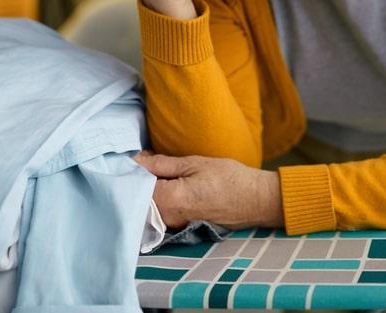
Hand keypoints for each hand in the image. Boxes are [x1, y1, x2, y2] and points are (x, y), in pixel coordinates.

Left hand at [133, 151, 282, 230]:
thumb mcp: (194, 163)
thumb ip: (161, 163)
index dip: (130, 171)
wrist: (256, 200)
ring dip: (144, 192)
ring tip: (152, 172)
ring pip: (147, 209)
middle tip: (141, 163)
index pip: (134, 186)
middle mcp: (167, 218)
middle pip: (137, 201)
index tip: (132, 158)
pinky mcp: (181, 228)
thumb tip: (135, 160)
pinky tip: (162, 187)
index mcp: (169, 200)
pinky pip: (158, 215)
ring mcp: (174, 226)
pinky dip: (155, 201)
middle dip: (134, 183)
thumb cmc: (229, 178)